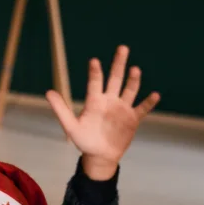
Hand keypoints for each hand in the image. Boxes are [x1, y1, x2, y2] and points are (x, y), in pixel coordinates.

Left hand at [45, 45, 159, 179]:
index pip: (95, 82)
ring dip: (133, 80)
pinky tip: (155, 95)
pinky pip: (142, 108)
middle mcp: (109, 100)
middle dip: (118, 64)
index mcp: (95, 101)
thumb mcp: (70, 126)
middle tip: (122, 48)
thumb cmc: (84, 141)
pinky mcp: (132, 119)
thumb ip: (61, 109)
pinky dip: (148, 102)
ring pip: (130, 90)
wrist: (100, 156)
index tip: (94, 61)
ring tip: (135, 70)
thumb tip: (48, 92)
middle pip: (115, 78)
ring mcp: (122, 108)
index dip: (95, 72)